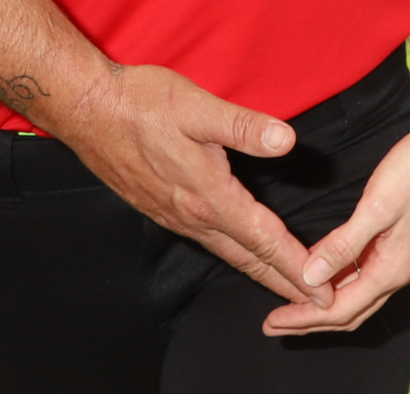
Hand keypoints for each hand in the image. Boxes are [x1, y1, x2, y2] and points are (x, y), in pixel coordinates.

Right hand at [42, 62, 328, 307]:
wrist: (87, 109)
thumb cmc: (142, 103)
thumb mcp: (197, 107)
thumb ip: (243, 127)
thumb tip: (286, 140)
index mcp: (208, 195)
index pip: (263, 239)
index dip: (295, 265)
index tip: (323, 290)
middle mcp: (192, 215)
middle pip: (248, 257)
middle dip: (285, 281)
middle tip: (318, 306)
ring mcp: (175, 214)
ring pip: (228, 252)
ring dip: (260, 271)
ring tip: (286, 285)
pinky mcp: (161, 207)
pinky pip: (208, 241)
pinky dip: (234, 254)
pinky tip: (239, 251)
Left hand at [259, 116, 409, 336]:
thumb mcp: (375, 207)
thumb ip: (343, 245)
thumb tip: (310, 277)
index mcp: (392, 270)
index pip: (339, 309)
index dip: (303, 319)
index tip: (272, 322)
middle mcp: (398, 273)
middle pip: (348, 312)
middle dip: (310, 320)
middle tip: (274, 324)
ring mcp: (401, 260)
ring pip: (356, 296)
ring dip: (323, 303)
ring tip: (290, 305)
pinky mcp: (399, 245)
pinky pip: (363, 275)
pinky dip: (338, 281)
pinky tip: (319, 271)